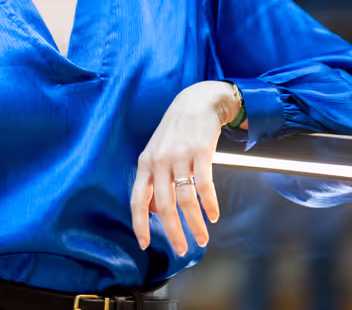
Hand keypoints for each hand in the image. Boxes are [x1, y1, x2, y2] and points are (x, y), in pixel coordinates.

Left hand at [130, 81, 239, 255]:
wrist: (196, 101)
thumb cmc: (175, 132)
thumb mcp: (156, 153)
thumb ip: (154, 181)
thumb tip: (154, 212)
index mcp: (145, 163)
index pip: (137, 200)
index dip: (140, 224)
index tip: (145, 244)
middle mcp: (159, 161)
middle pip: (164, 205)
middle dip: (173, 232)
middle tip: (183, 250)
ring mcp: (179, 156)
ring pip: (186, 199)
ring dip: (195, 223)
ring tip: (202, 238)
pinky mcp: (200, 151)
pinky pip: (204, 185)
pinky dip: (209, 204)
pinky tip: (213, 216)